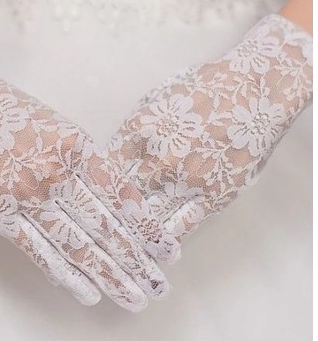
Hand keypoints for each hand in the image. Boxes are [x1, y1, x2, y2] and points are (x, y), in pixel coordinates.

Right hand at [0, 25, 176, 310]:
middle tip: (160, 287)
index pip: (123, 194)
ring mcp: (28, 196)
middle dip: (137, 261)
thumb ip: (85, 160)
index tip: (168, 250)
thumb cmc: (11, 113)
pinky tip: (89, 293)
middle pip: (106, 226)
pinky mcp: (0, 214)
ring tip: (135, 298)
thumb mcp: (59, 126)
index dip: (148, 227)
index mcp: (77, 146)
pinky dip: (66, 276)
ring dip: (110, 276)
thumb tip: (117, 197)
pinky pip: (39, 252)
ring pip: (78, 245)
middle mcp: (57, 173)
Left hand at [108, 14, 311, 250]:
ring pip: (147, 216)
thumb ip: (134, 130)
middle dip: (106, 213)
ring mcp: (185, 179)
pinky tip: (153, 250)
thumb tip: (111, 155)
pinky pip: (180, 225)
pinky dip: (163, 240)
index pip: (104, 168)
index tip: (86, 201)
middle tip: (94, 232)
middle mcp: (157, 157)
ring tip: (119, 252)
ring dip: (131, 234)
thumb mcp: (158, 99)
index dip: (92, 186)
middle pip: (121, 195)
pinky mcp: (212, 195)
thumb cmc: (204, 88)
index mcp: (139, 130)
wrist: (254, 91)